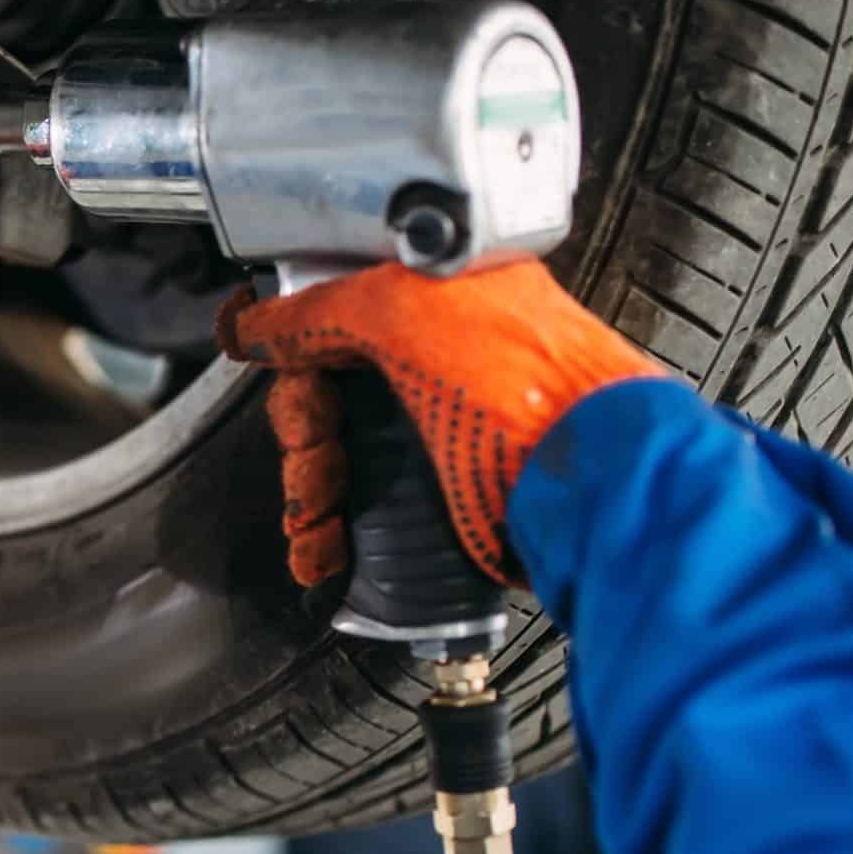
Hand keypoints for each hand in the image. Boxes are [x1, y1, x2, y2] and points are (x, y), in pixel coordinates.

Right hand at [220, 259, 668, 584]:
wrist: (594, 486)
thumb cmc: (533, 391)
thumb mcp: (405, 312)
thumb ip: (322, 307)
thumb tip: (258, 321)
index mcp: (444, 303)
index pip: (339, 312)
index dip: (294, 342)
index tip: (258, 359)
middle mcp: (446, 363)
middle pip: (332, 393)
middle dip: (303, 434)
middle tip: (309, 454)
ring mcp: (449, 430)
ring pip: (342, 459)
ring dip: (309, 494)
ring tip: (313, 524)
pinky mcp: (450, 494)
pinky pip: (367, 511)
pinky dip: (331, 534)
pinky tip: (321, 550)